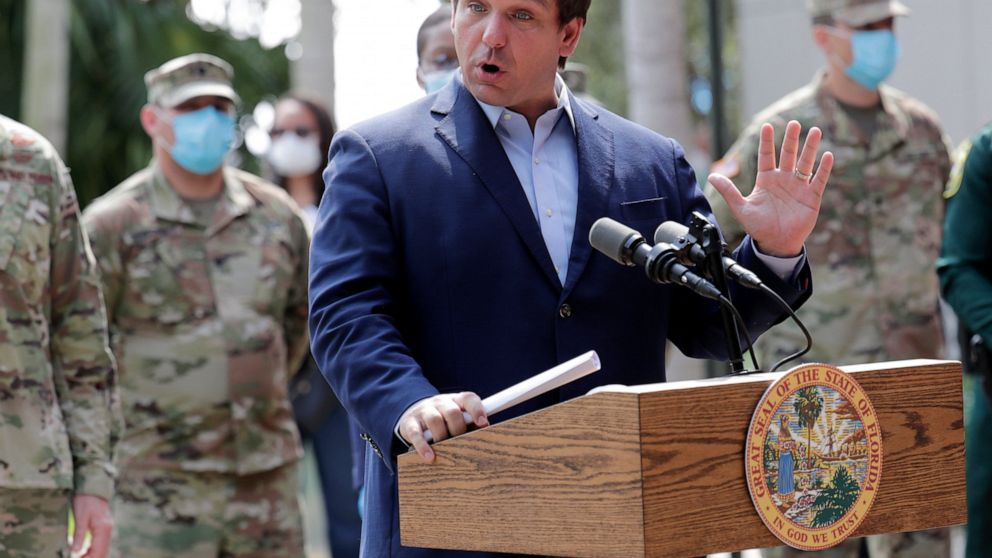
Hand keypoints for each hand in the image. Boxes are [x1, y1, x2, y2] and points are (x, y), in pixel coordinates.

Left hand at [72, 494, 112, 557]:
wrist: (93, 488)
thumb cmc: (85, 501)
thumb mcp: (80, 518)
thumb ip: (79, 535)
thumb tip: (75, 552)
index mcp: (102, 529)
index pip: (98, 551)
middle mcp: (107, 530)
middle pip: (102, 552)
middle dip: (90, 557)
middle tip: (77, 557)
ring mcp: (107, 528)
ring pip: (101, 548)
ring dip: (91, 554)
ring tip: (79, 555)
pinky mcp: (103, 527)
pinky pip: (100, 542)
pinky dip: (92, 548)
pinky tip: (83, 550)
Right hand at [398, 392, 488, 461]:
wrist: (414, 413)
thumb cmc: (444, 420)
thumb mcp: (457, 418)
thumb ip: (470, 424)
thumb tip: (484, 435)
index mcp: (456, 400)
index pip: (468, 398)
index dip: (477, 409)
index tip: (483, 423)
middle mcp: (440, 402)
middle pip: (452, 411)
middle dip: (459, 429)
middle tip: (461, 443)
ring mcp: (424, 411)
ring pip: (434, 420)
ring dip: (442, 437)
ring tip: (445, 452)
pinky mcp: (410, 423)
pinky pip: (416, 433)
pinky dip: (423, 446)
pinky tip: (429, 457)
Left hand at [708, 120, 833, 256]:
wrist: (775, 243)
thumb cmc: (758, 227)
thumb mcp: (741, 208)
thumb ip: (729, 191)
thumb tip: (711, 176)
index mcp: (766, 180)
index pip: (766, 156)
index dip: (766, 142)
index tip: (766, 126)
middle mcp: (783, 179)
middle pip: (788, 155)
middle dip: (791, 139)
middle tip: (795, 124)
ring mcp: (798, 187)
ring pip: (805, 163)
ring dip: (810, 148)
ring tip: (816, 131)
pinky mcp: (811, 197)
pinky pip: (818, 180)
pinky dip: (824, 169)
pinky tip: (828, 155)